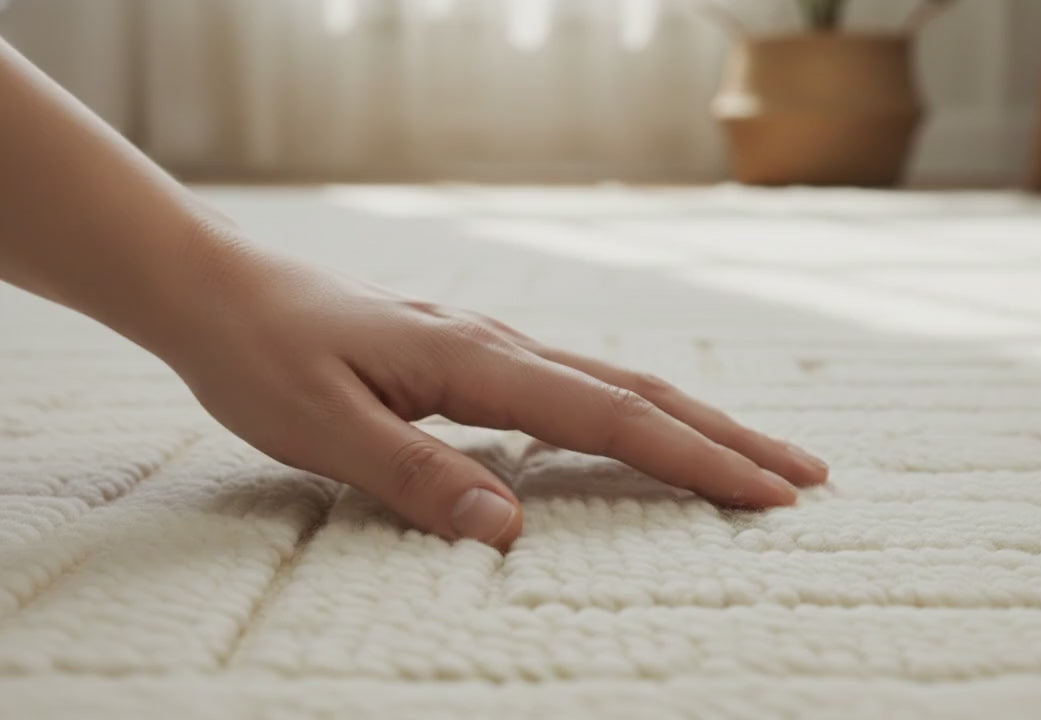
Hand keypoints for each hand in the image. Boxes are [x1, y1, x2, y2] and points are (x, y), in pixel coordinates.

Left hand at [157, 243, 827, 550]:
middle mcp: (503, 349)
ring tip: (758, 457)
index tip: (767, 494)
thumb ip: (417, 477)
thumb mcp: (323, 430)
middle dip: (729, 437)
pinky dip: (642, 415)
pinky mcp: (480, 359)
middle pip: (643, 393)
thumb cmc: (266, 359)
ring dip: (697, 422)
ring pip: (621, 386)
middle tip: (807, 478)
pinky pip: (583, 389)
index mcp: (478, 364)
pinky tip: (654, 433)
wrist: (224, 291)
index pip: (612, 419)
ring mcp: (496, 349)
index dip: (695, 459)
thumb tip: (508, 532)